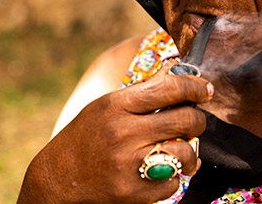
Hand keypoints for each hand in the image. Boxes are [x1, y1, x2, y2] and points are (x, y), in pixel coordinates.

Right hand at [17, 59, 213, 203]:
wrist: (57, 179)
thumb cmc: (85, 136)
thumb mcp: (107, 106)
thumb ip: (143, 91)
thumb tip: (177, 70)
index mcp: (116, 106)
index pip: (169, 88)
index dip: (194, 87)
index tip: (204, 89)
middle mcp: (123, 133)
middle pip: (184, 119)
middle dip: (197, 119)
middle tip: (194, 121)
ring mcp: (128, 164)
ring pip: (185, 152)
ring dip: (190, 150)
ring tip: (182, 149)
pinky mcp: (133, 192)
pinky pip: (173, 182)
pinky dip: (174, 176)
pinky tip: (163, 170)